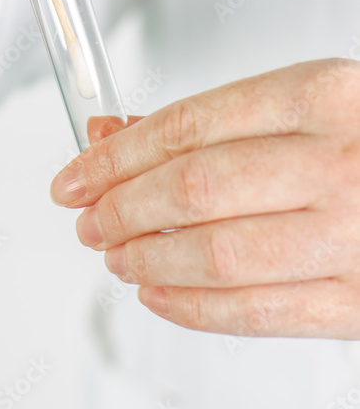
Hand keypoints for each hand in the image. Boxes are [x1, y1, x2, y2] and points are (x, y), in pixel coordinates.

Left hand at [50, 59, 359, 337]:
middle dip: (119, 207)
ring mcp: (354, 235)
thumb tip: (112, 132)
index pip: (188, 126)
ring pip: (216, 253)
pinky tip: (158, 292)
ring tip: (114, 253)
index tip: (76, 172)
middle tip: (87, 217)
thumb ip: (210, 119)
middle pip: (193, 188)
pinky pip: (259, 314)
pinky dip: (192, 307)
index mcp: (324, 94)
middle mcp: (341, 161)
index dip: (116, 154)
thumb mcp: (304, 101)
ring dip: (146, 257)